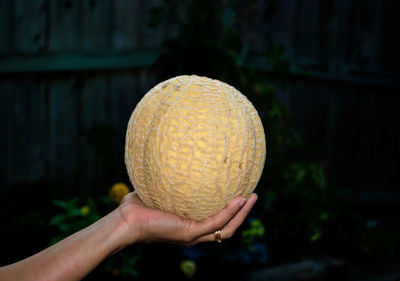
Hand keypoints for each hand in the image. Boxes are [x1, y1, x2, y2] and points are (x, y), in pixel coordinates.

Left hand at [116, 192, 257, 245]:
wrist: (124, 221)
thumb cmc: (137, 207)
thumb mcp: (158, 189)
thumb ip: (169, 178)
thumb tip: (172, 157)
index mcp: (189, 224)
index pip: (216, 220)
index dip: (230, 210)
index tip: (239, 193)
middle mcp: (194, 232)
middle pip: (227, 226)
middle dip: (242, 213)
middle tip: (254, 195)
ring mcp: (193, 235)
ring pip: (227, 228)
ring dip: (242, 213)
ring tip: (253, 197)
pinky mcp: (189, 233)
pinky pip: (216, 222)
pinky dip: (230, 212)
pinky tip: (240, 199)